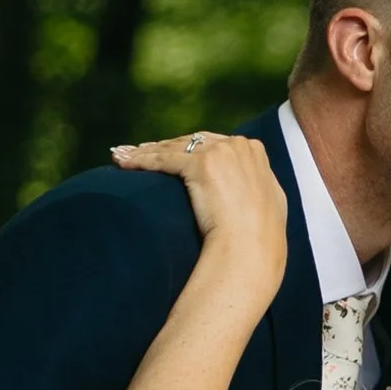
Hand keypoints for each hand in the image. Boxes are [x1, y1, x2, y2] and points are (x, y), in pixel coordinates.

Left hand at [111, 131, 288, 297]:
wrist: (252, 247)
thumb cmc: (260, 237)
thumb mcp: (267, 202)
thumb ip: (255, 186)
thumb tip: (247, 191)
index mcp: (253, 150)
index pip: (212, 144)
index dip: (188, 149)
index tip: (170, 153)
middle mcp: (236, 145)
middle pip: (191, 142)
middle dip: (163, 146)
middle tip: (139, 150)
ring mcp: (219, 153)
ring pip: (173, 148)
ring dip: (144, 151)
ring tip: (122, 156)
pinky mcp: (200, 165)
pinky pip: (163, 160)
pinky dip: (140, 161)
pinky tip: (123, 163)